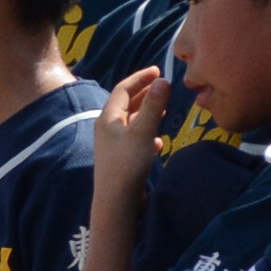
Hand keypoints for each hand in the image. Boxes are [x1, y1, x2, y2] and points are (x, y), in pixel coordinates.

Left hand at [92, 64, 171, 194]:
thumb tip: (163, 80)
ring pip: (131, 122)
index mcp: (108, 118)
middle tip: (163, 85)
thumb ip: (153, 106)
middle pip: (126, 104)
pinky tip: (158, 142)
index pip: (122, 89)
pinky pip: (135, 140)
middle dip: (144, 94)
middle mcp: (107, 129)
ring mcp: (113, 145)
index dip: (140, 78)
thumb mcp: (143, 132)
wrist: (116, 200)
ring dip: (147, 113)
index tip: (157, 69)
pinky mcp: (121, 159)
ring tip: (163, 108)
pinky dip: (147, 134)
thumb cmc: (127, 163)